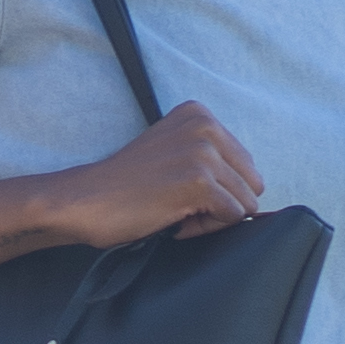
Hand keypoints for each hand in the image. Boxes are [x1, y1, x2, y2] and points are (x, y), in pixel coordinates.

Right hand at [49, 103, 265, 248]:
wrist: (84, 200)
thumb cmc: (127, 186)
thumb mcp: (174, 152)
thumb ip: (213, 158)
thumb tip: (260, 190)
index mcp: (200, 114)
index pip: (245, 165)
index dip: (218, 187)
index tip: (178, 187)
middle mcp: (205, 126)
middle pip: (252, 184)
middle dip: (221, 203)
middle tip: (178, 202)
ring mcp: (203, 153)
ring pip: (244, 204)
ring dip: (211, 218)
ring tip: (172, 209)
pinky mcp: (199, 182)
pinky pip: (231, 217)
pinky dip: (204, 229)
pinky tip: (172, 219)